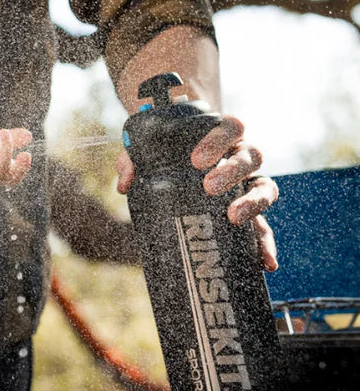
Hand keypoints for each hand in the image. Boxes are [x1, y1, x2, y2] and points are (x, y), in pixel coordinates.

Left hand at [116, 114, 278, 270]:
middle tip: (208, 187)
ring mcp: (249, 185)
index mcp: (221, 136)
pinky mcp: (251, 213)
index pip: (230, 127)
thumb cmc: (165, 158)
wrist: (176, 174)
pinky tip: (265, 263)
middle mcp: (240, 158)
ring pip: (266, 187)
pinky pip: (264, 227)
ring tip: (235, 219)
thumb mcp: (147, 153)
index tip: (197, 159)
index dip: (218, 140)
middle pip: (252, 155)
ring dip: (254, 203)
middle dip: (232, 171)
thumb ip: (133, 162)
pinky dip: (266, 244)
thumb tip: (124, 185)